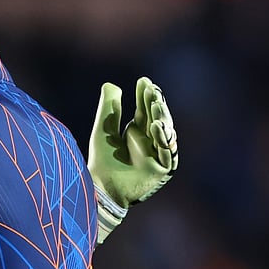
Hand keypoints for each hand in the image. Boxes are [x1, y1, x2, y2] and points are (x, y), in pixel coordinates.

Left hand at [88, 77, 178, 242]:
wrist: (101, 187)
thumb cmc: (101, 161)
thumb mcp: (104, 129)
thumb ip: (109, 108)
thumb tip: (112, 84)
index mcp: (137, 132)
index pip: (145, 111)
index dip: (145, 96)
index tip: (143, 81)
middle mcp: (150, 142)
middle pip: (158, 118)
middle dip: (156, 104)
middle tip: (151, 89)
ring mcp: (157, 155)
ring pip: (166, 133)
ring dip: (162, 117)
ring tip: (155, 102)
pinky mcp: (162, 169)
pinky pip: (167, 152)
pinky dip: (163, 139)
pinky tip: (157, 125)